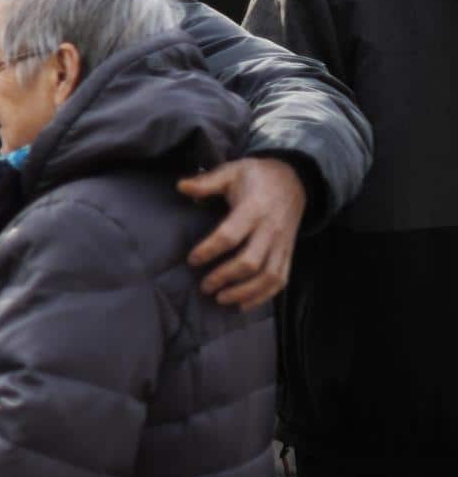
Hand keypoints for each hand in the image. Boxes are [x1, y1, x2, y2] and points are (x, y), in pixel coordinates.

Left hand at [179, 157, 305, 310]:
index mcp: (254, 208)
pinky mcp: (288, 253)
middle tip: (204, 286)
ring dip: (244, 292)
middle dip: (225, 277)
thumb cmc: (256, 176)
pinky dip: (263, 296)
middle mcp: (271, 229)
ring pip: (268, 276)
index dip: (209, 250)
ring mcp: (282, 243)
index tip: (192, 260)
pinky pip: (281, 280)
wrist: (294, 179)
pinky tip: (243, 305)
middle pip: (250, 261)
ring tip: (221, 299)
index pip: (230, 235)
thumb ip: (207, 182)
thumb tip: (181, 187)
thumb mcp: (232, 171)